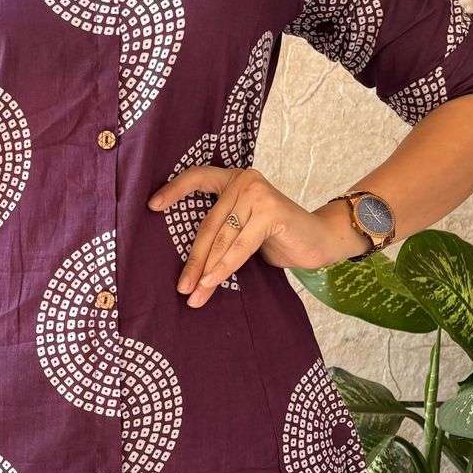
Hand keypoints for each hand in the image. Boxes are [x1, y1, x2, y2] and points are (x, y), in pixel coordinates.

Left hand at [147, 165, 350, 305]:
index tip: (152, 207)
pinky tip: (212, 282)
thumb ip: (221, 230)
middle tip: (182, 287)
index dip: (174, 190)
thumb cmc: (277, 236)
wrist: (320, 240)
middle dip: (193, 260)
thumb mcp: (243, 228)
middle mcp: (244, 180)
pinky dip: (225, 267)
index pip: (198, 177)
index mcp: (234, 179)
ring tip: (195, 295)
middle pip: (208, 224)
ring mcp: (258, 193)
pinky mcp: (271, 211)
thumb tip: (187, 261)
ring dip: (206, 270)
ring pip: (222, 238)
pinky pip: (241, 245)